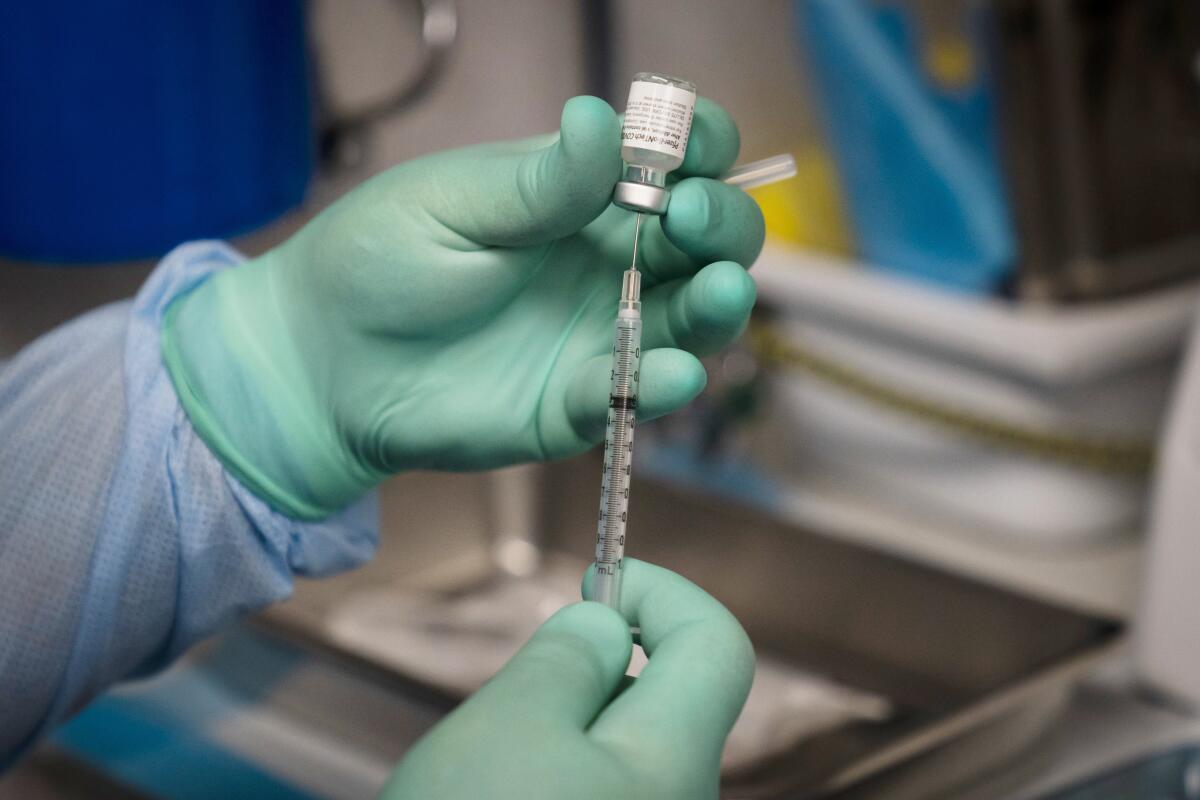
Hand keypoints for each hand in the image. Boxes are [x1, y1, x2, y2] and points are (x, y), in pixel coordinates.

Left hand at [163, 96, 763, 517]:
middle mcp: (609, 261)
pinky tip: (669, 371)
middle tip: (688, 219)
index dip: (699, 148)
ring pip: (693, 317)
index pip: (671, 162)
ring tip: (721, 290)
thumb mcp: (452, 202)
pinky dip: (662, 384)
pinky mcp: (580, 402)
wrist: (322, 361)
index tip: (689, 149)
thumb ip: (537, 181)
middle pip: (705, 239)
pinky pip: (635, 393)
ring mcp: (601, 333)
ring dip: (720, 305)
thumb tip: (604, 119)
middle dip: (721, 224)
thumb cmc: (378, 259)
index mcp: (582, 195)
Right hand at [381, 560, 754, 799]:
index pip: (717, 644)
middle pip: (663, 701)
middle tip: (517, 690)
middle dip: (593, 670)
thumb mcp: (506, 726)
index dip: (661, 591)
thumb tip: (605, 624)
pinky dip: (550, 777)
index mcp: (672, 764)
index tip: (596, 579)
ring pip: (619, 755)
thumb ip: (567, 659)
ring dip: (561, 730)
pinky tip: (494, 797)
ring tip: (487, 767)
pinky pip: (595, 798)